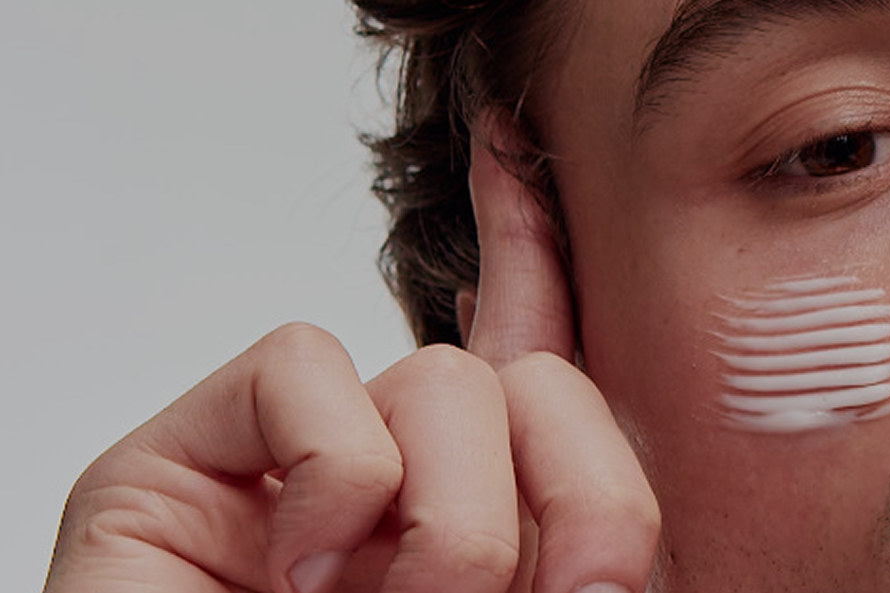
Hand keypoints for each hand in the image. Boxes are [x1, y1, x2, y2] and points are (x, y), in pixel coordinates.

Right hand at [43, 131, 657, 592]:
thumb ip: (568, 562)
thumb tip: (628, 552)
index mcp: (477, 525)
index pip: (537, 374)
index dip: (543, 265)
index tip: (526, 165)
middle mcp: (394, 480)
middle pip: (530, 379)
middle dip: (571, 491)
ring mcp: (290, 465)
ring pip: (440, 379)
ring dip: (451, 520)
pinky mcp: (184, 455)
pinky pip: (305, 369)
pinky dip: (334, 480)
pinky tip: (297, 570)